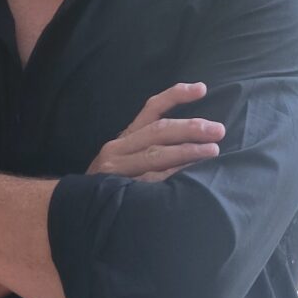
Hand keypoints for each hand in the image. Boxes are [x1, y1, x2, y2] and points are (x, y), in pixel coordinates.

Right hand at [86, 82, 223, 181]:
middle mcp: (118, 148)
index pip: (152, 108)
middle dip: (190, 128)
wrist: (79, 209)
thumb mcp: (130, 157)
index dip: (176, 96)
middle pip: (158, 130)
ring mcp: (116, 170)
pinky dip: (172, 177)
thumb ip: (153, 145)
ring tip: (212, 150)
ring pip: (156, 155)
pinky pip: (151, 182)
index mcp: (125, 136)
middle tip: (218, 130)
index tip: (202, 89)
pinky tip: (191, 178)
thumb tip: (197, 134)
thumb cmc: (115, 182)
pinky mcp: (118, 190)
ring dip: (186, 151)